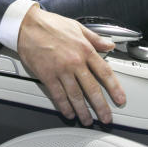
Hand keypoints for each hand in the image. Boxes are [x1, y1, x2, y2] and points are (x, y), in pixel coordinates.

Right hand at [16, 5, 125, 124]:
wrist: (27, 25)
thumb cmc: (50, 25)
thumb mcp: (78, 27)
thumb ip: (95, 38)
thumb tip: (109, 45)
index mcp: (85, 50)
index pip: (105, 72)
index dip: (115, 88)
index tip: (120, 99)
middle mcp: (75, 62)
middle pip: (92, 89)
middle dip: (101, 106)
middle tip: (106, 118)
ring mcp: (61, 70)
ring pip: (76, 96)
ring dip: (83, 111)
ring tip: (88, 121)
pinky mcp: (47, 76)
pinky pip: (58, 95)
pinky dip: (64, 107)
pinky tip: (69, 113)